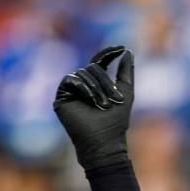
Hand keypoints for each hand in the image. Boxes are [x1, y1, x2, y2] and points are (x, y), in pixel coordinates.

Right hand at [53, 45, 133, 171]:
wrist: (104, 142)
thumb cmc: (116, 122)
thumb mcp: (126, 94)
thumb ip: (126, 73)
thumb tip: (127, 51)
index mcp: (97, 83)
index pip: (100, 61)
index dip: (109, 53)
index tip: (121, 48)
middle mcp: (83, 85)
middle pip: (92, 67)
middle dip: (105, 83)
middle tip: (114, 101)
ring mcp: (71, 90)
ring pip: (82, 73)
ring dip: (97, 89)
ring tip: (103, 106)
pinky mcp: (61, 97)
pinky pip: (70, 80)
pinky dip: (83, 89)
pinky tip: (91, 101)